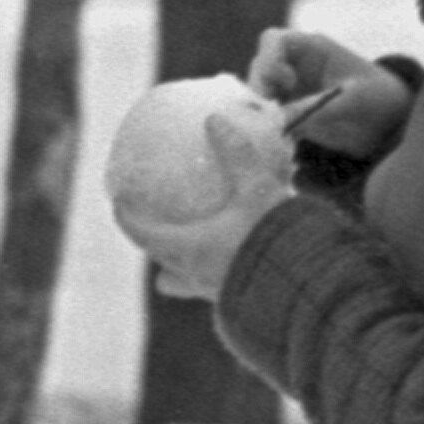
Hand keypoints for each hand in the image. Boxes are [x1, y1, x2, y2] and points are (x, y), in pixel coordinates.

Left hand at [115, 87, 298, 301]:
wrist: (304, 286)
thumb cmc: (273, 236)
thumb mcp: (256, 187)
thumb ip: (236, 153)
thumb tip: (215, 120)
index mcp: (188, 248)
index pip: (143, 234)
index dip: (127, 218)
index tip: (118, 203)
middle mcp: (196, 276)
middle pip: (162, 267)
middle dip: (154, 249)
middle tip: (154, 230)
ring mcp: (217, 294)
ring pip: (186, 284)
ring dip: (182, 270)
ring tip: (192, 252)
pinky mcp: (241, 303)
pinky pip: (217, 289)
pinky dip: (217, 274)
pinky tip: (235, 260)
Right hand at [250, 28, 411, 159]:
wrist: (388, 121)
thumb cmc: (377, 98)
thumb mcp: (355, 102)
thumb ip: (318, 110)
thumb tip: (279, 123)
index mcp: (311, 49)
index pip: (274, 41)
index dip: (269, 58)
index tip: (284, 82)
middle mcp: (292, 66)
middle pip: (258, 70)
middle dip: (259, 92)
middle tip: (270, 117)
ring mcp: (286, 90)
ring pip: (256, 97)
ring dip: (260, 115)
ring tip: (276, 135)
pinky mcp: (286, 114)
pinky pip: (265, 119)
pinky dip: (266, 130)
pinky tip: (277, 144)